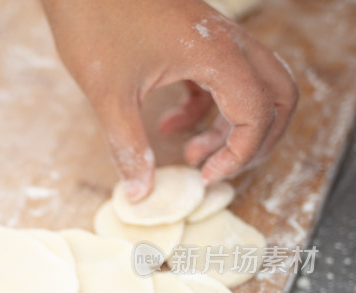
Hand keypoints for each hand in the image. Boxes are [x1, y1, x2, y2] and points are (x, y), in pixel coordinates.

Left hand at [42, 0, 297, 200]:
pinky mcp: (194, 38)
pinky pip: (220, 79)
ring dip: (231, 128)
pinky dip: (205, 108)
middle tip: (219, 169)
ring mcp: (213, 38)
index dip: (240, 154)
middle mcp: (227, 42)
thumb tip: (140, 194)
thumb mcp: (108, 94)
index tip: (205, 177)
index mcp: (216, 53)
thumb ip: (128, 145)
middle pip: (277, 96)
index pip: (258, 113)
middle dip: (256, 141)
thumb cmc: (93, 21)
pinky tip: (167, 126)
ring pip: (252, 87)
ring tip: (191, 157)